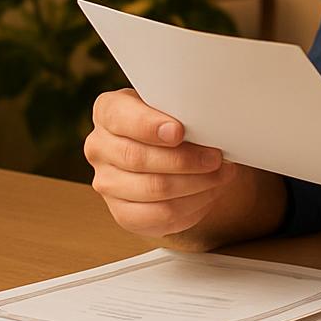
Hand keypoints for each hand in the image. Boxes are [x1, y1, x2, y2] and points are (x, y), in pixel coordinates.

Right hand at [84, 88, 240, 238]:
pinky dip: (191, 205)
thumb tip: (207, 123)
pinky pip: (159, 216)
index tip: (179, 131)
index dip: (149, 126)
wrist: (169, 151)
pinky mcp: (123, 213)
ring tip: (221, 174)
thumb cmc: (173, 120)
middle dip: (185, 160)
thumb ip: (179, 108)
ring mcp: (107, 183)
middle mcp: (99, 147)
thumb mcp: (173, 104)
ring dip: (196, 184)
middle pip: (137, 158)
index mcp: (108, 112)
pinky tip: (209, 193)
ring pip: (153, 190)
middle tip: (216, 157)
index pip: (120, 118)